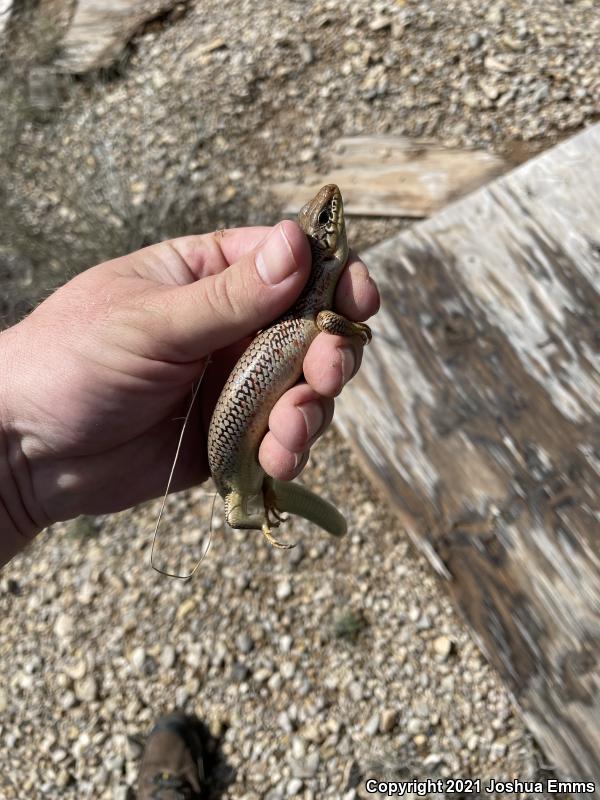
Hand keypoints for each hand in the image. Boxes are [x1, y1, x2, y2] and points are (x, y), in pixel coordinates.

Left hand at [0, 222, 378, 559]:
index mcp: (209, 277)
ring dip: (314, 409)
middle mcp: (232, 328)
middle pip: (314, 330)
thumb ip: (229, 296)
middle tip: (326, 370)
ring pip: (307, 389)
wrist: (24, 451)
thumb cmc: (70, 361)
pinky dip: (292, 448)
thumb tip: (300, 245)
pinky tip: (278, 457)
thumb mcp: (150, 322)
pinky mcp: (232, 436)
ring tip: (289, 429)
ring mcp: (235, 384)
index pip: (291, 263)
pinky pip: (282, 438)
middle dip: (332, 351)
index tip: (358, 299)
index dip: (334, 276)